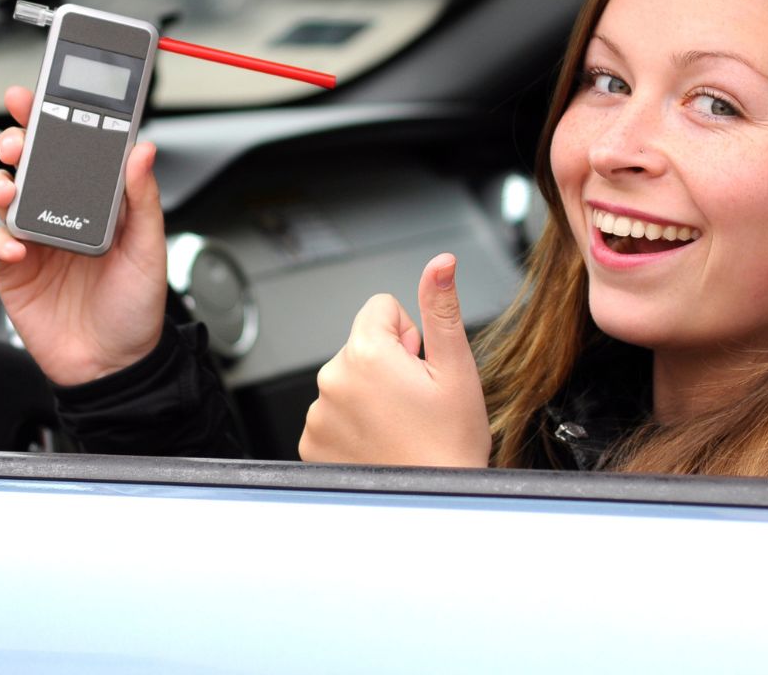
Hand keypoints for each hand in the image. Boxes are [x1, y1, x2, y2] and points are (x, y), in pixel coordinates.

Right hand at [0, 86, 167, 385]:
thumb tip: (142, 150)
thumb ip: (143, 199)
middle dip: (16, 143)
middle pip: (29, 165)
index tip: (37, 98)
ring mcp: (35, 242)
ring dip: (0, 184)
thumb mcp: (150, 249)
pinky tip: (16, 246)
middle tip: (17, 139)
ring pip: (5, 197)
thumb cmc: (137, 309)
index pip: (70, 150)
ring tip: (9, 187)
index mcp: (95, 203)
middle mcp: (61, 215)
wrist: (115, 367)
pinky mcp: (13, 272)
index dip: (50, 121)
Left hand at [298, 253, 490, 467]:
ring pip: (348, 379)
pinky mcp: (310, 443)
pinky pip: (332, 413)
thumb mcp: (457, 368)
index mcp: (366, 354)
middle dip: (387, 364)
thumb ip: (441, 308)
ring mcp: (317, 414)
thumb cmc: (450, 444)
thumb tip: (440, 262)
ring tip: (398, 425)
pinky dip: (352, 424)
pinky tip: (378, 441)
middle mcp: (332, 379)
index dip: (408, 334)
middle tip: (413, 402)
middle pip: (362, 344)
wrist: (435, 505)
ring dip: (369, 395)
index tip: (419, 366)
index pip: (381, 307)